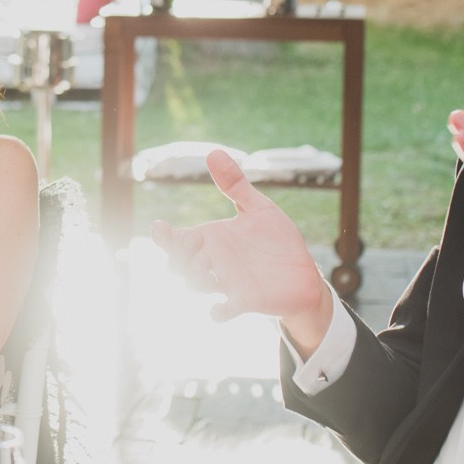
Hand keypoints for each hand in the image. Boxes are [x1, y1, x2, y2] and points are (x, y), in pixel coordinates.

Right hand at [154, 149, 328, 332]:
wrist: (304, 273)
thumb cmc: (277, 241)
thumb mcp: (258, 209)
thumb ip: (235, 185)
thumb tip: (213, 152)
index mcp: (213, 239)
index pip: (178, 240)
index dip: (164, 237)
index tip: (160, 227)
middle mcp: (214, 262)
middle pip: (178, 263)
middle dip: (177, 257)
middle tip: (193, 246)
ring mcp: (227, 282)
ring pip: (194, 284)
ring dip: (194, 278)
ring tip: (209, 271)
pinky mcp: (245, 300)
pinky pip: (223, 310)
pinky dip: (217, 311)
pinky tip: (217, 309)